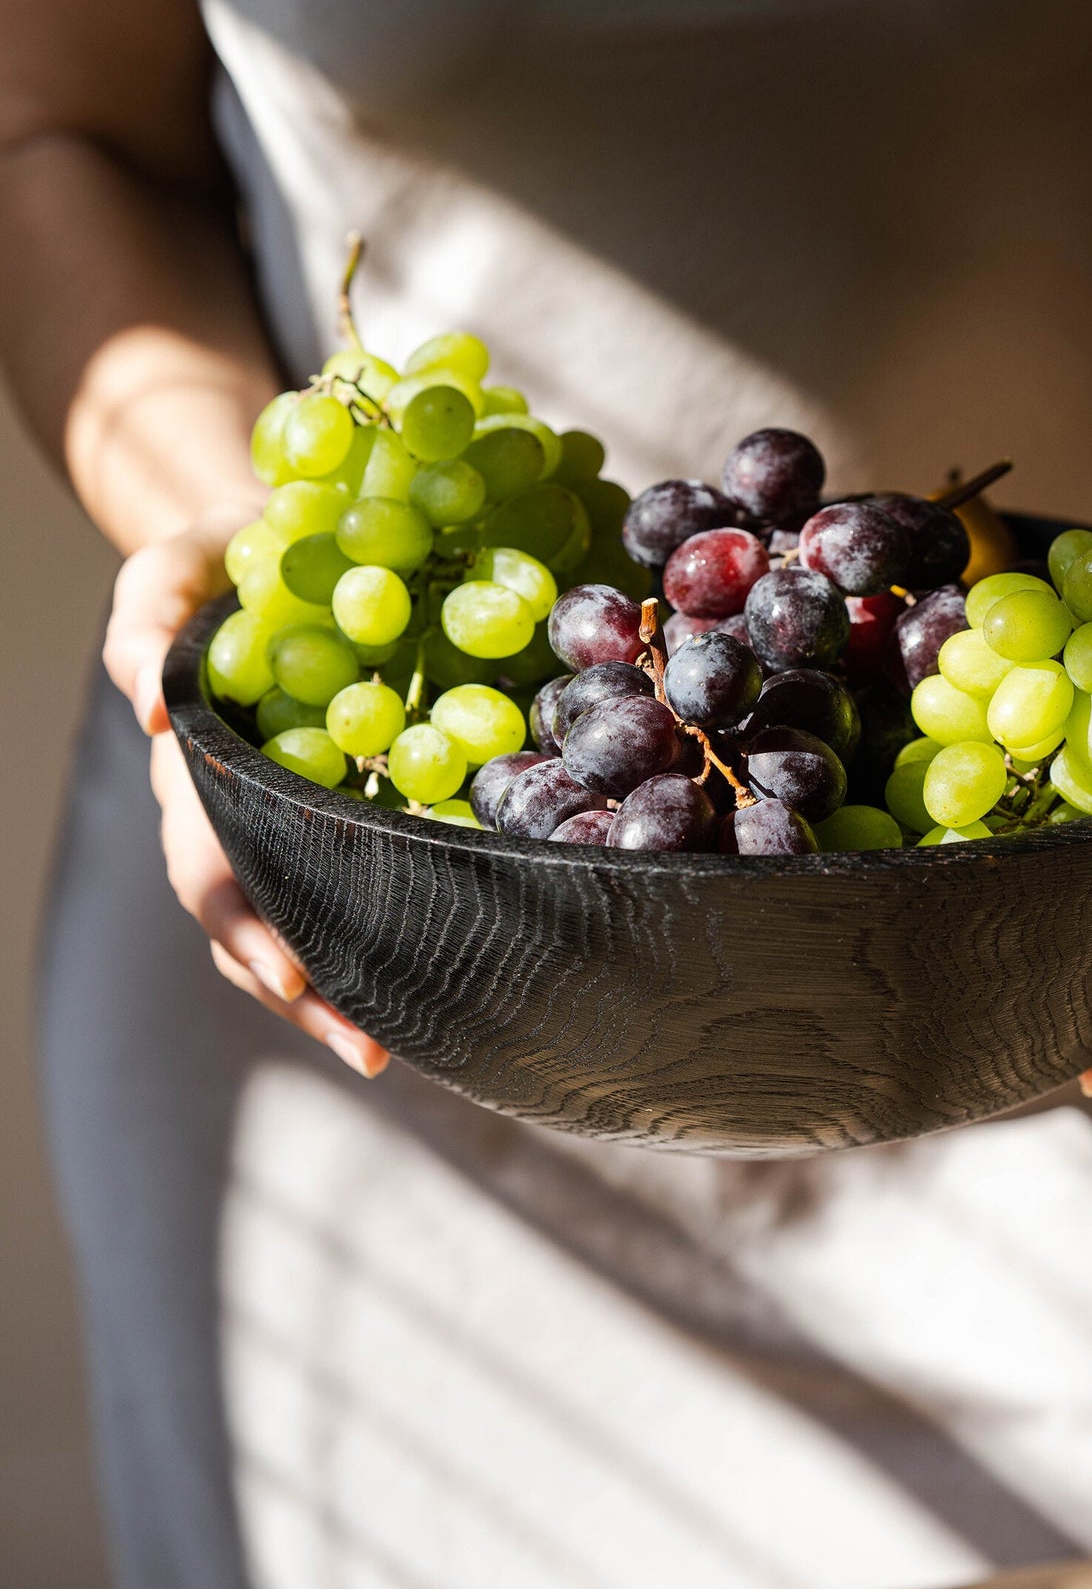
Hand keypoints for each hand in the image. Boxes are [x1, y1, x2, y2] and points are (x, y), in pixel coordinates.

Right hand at [103, 519, 388, 1077]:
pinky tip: (450, 969)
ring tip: (407, 1043)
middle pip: (259, 929)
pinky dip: (394, 929)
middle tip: (369, 1047)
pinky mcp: (350, 804)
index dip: (246, 927)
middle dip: (307, 996)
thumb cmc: (213, 556)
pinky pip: (364, 880)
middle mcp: (240, 813)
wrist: (265, 541)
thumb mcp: (169, 567)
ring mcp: (291, 817)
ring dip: (347, 990)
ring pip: (305, 926)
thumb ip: (143, 623)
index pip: (211, 870)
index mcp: (198, 774)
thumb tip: (149, 713)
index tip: (292, 973)